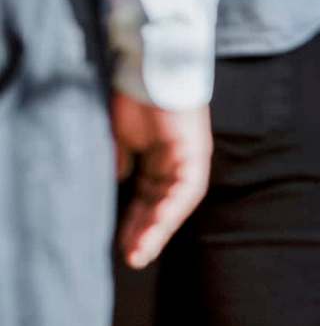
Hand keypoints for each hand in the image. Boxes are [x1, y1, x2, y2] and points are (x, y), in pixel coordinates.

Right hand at [112, 94, 212, 268]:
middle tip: (131, 259)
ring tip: (140, 252)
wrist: (148, 66)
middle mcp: (179, 164)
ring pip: (175, 205)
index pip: (150, 200)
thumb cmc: (135, 97)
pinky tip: (156, 226)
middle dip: (145, 233)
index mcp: (162, 162)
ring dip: (157, 229)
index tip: (122, 246)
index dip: (136, 223)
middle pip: (162, 207)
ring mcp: (189, 160)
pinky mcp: (194, 153)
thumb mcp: (123, 137)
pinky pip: (184, 189)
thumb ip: (125, 160)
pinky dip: (170, 208)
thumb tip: (120, 180)